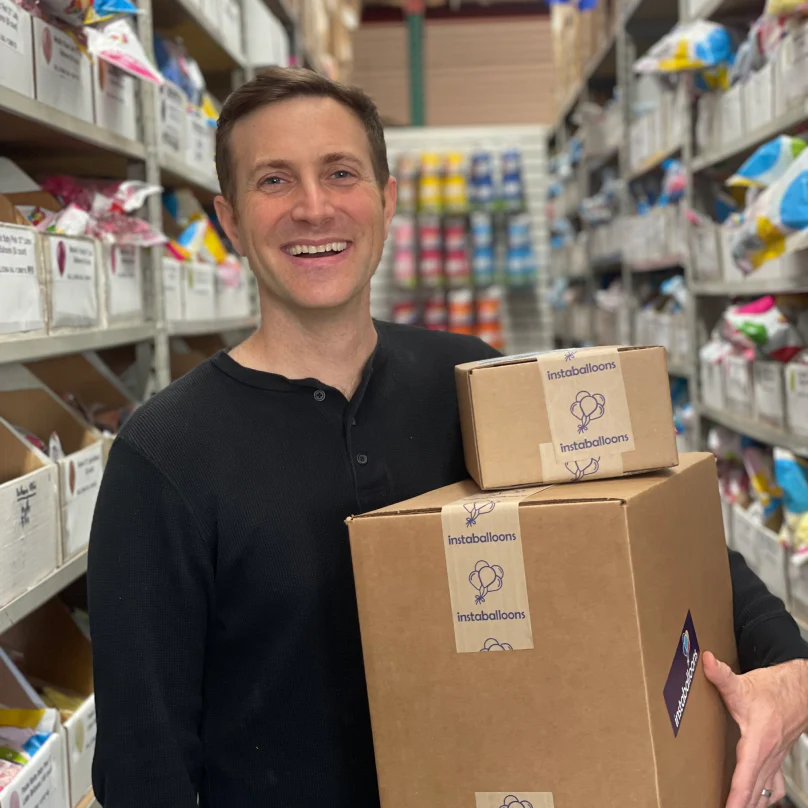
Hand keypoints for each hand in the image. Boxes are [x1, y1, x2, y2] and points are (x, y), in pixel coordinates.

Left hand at [704, 651, 807, 807]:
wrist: (799, 690)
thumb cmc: (772, 689)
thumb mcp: (743, 683)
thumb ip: (722, 675)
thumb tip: (706, 660)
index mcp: (759, 741)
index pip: (747, 775)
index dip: (737, 796)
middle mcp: (769, 755)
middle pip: (756, 792)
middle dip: (743, 806)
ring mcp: (775, 759)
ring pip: (766, 792)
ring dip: (754, 804)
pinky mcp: (777, 758)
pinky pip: (773, 785)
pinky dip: (764, 796)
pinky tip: (757, 801)